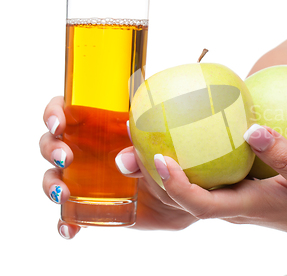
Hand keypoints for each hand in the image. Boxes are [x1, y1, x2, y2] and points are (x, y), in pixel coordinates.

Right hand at [39, 96, 197, 238]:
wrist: (180, 196)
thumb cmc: (172, 157)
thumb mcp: (161, 145)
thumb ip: (146, 139)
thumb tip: (127, 136)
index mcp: (101, 124)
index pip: (66, 110)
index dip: (54, 113)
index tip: (59, 124)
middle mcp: (87, 149)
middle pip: (52, 142)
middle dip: (51, 149)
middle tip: (66, 157)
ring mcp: (85, 178)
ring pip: (53, 176)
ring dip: (51, 184)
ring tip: (64, 194)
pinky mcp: (90, 205)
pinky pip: (69, 215)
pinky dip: (65, 222)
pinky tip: (70, 230)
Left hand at [149, 124, 286, 239]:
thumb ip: (286, 157)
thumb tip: (252, 129)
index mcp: (251, 207)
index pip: (203, 205)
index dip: (178, 186)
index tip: (159, 158)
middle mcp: (236, 206)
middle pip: (184, 197)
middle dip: (153, 174)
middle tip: (130, 139)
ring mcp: (236, 198)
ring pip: (192, 185)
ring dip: (163, 165)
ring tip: (142, 132)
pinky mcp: (241, 187)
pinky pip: (209, 174)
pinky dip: (190, 156)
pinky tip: (182, 131)